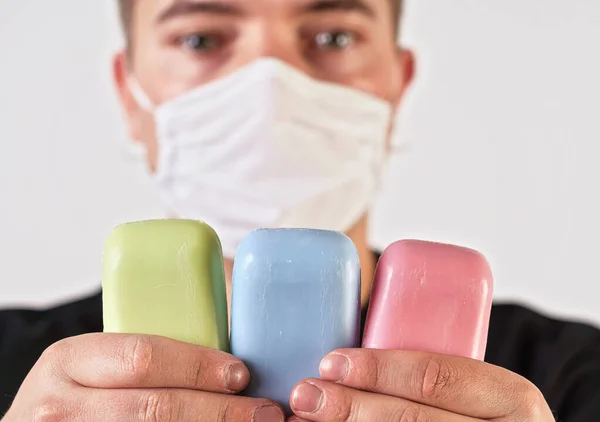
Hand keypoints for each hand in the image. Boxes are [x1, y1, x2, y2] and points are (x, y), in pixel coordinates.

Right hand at [2, 333, 283, 420]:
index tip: (241, 373)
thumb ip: (145, 348)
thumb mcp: (95, 359)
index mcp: (69, 360)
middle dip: (220, 411)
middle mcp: (60, 407)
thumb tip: (228, 331)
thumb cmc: (79, 389)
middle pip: (157, 409)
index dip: (199, 366)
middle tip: (263, 411)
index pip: (143, 357)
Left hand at [288, 349, 554, 420]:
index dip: (379, 370)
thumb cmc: (482, 411)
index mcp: (512, 397)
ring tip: (303, 421)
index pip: (437, 377)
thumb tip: (343, 353)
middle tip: (306, 395)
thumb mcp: (480, 387)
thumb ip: (436, 369)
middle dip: (351, 408)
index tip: (331, 363)